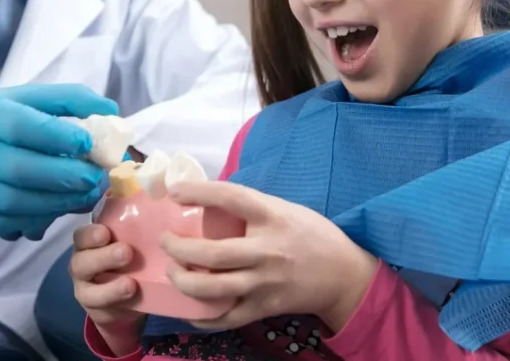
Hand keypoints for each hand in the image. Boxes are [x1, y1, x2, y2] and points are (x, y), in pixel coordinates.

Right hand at [0, 84, 118, 253]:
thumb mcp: (15, 100)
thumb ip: (63, 101)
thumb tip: (110, 111)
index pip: (18, 123)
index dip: (56, 135)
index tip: (88, 142)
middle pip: (14, 168)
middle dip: (62, 178)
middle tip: (94, 180)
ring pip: (8, 203)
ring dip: (53, 205)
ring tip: (82, 198)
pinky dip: (30, 222)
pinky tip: (52, 214)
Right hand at [70, 224, 145, 355]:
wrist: (128, 295)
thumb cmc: (128, 258)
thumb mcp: (130, 241)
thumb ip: (134, 228)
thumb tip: (156, 201)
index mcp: (88, 244)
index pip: (81, 236)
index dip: (91, 234)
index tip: (106, 233)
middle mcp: (81, 265)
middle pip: (82, 261)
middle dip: (103, 257)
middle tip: (126, 253)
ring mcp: (85, 289)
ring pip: (89, 290)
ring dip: (110, 287)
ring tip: (130, 284)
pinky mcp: (95, 309)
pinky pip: (101, 308)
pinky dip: (115, 303)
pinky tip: (130, 297)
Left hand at [160, 181, 378, 331]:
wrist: (344, 274)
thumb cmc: (311, 234)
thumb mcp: (285, 209)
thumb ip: (251, 206)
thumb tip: (208, 198)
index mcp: (272, 217)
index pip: (231, 198)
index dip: (200, 192)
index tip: (175, 192)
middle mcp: (267, 250)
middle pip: (212, 253)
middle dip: (178, 248)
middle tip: (166, 241)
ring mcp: (265, 282)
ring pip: (213, 288)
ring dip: (183, 281)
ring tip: (173, 271)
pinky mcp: (265, 307)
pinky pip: (226, 317)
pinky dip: (203, 316)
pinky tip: (189, 308)